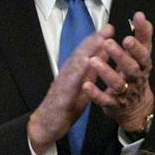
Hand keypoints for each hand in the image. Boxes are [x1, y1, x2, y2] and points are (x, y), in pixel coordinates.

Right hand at [27, 26, 109, 152]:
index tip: (109, 29)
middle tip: (107, 28)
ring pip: (75, 64)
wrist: (45, 126)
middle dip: (94, 40)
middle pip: (80, 54)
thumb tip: (100, 57)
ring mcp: (62, 84)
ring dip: (87, 50)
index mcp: (73, 73)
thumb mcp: (81, 87)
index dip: (96, 40)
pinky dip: (78, 70)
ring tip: (99, 39)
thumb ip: (90, 73)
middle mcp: (67, 74)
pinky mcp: (60, 95)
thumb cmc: (64, 107)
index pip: (85, 53)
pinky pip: (70, 81)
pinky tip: (85, 61)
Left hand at [86, 11, 153, 133]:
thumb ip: (142, 36)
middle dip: (119, 56)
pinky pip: (104, 100)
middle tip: (107, 43)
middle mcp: (136, 79)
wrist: (135, 106)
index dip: (136, 47)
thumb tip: (139, 14)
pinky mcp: (113, 104)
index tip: (127, 37)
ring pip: (117, 84)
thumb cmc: (136, 74)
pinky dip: (95, 93)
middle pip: (131, 68)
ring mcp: (125, 93)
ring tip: (93, 61)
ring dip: (106, 72)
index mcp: (143, 66)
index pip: (143, 55)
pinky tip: (86, 85)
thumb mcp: (141, 56)